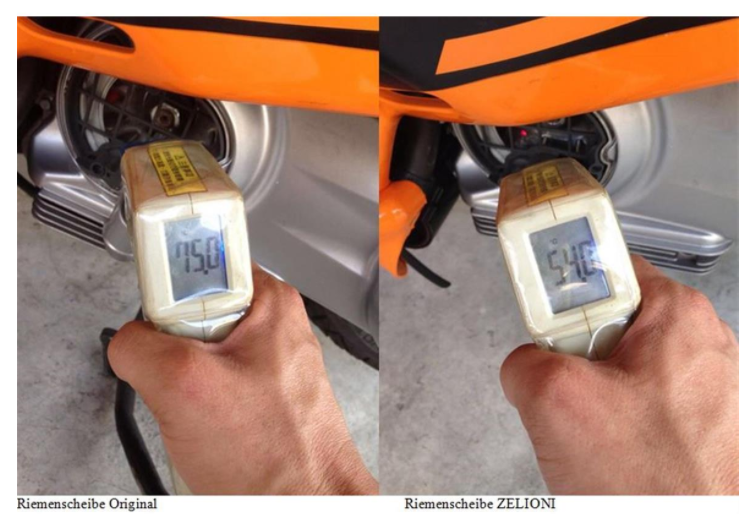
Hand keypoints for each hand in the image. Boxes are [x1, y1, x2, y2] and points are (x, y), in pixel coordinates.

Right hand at [108, 264, 376, 494]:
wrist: (304, 506)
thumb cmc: (279, 456)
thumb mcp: (185, 385)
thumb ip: (140, 346)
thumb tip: (126, 340)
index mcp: (269, 302)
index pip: (200, 262)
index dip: (167, 288)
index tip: (155, 317)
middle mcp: (271, 328)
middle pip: (189, 314)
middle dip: (171, 352)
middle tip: (182, 382)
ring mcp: (263, 365)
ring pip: (192, 358)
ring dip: (179, 389)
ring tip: (199, 415)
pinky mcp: (255, 397)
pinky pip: (205, 389)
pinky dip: (193, 410)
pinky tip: (206, 432)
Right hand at [500, 255, 737, 494]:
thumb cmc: (662, 487)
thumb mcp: (556, 402)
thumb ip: (523, 361)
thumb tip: (523, 364)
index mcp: (676, 315)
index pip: (600, 269)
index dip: (559, 292)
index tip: (542, 318)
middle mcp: (697, 344)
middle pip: (604, 323)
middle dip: (573, 361)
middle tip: (571, 394)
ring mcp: (700, 387)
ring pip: (615, 371)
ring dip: (591, 400)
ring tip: (595, 434)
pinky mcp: (697, 423)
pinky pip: (634, 406)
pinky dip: (614, 427)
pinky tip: (614, 455)